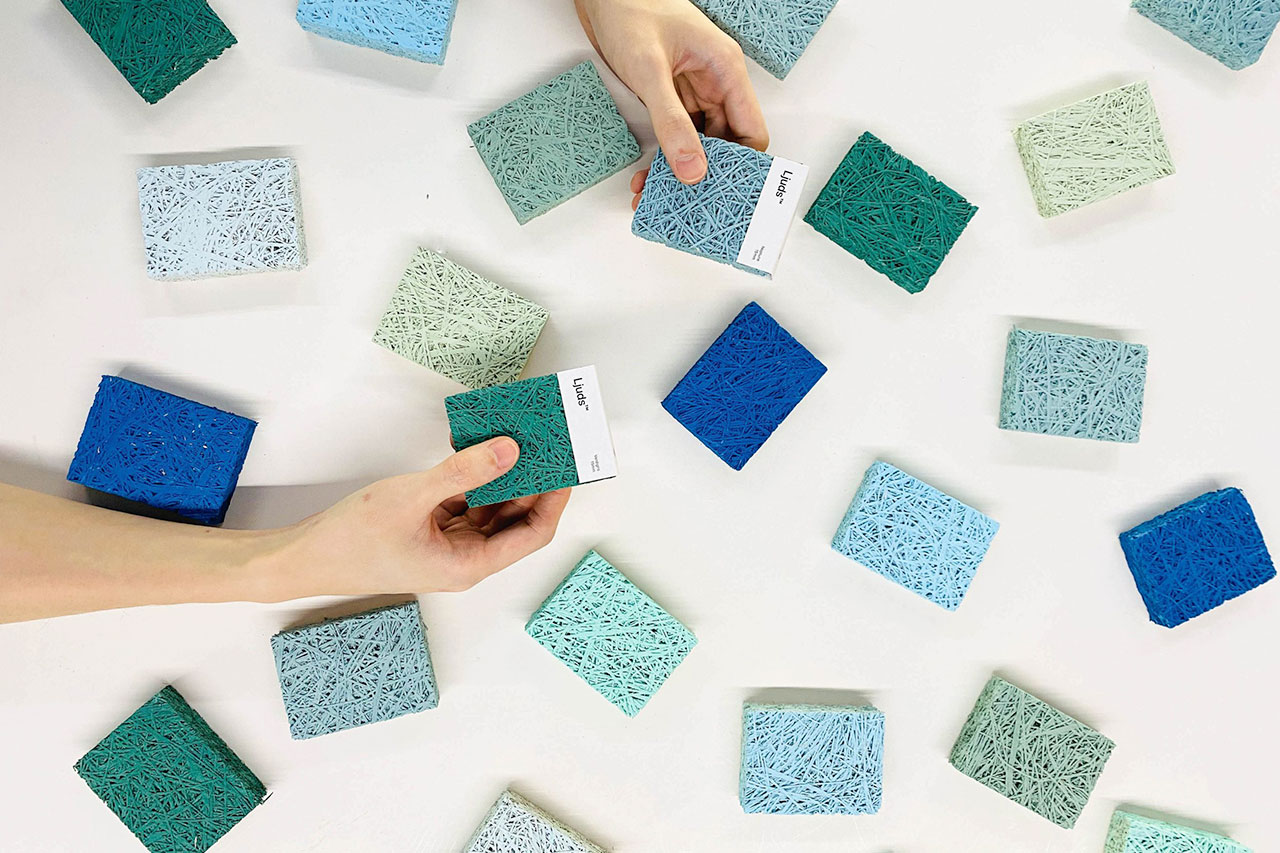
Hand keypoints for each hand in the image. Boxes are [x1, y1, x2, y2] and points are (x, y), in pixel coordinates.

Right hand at [0, 438, 568, 621]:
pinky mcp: (431, 533)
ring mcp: (449, 547)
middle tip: (546, 441)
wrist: (301, 559)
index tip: (565, 465)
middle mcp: (466, 559)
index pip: (532, 533)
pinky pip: (466, 504)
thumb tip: (510, 450)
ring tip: (516, 438)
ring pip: (492, 510)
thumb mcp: (411, 497)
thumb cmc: (349, 541)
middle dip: (532, 482)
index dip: (554, 499)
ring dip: (503, 477)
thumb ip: (464, 471)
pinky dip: (475, 479)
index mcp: (469, 565)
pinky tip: (476, 449)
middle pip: (516, 519)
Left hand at [575, 0, 768, 207]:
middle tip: (686, 205)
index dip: (742, 167)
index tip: (723, 196)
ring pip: (698, 145)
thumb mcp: (649, 70)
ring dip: (679, 172)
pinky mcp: (669, 98)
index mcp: (725, 71)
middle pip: (725, 145)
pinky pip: (676, 136)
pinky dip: (664, 159)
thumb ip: (671, 122)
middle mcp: (714, 85)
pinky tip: (647, 176)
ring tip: (655, 196)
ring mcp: (691, 93)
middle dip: (705, 176)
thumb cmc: (629, 8)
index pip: (751, 133)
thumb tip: (692, 169)